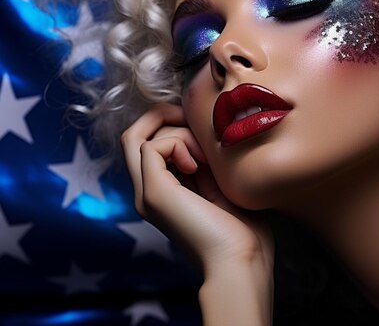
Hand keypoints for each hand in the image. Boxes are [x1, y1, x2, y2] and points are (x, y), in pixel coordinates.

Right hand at [120, 103, 273, 277]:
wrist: (242, 263)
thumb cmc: (245, 230)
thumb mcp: (225, 184)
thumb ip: (210, 162)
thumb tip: (208, 130)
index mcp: (166, 190)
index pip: (151, 141)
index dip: (173, 122)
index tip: (203, 125)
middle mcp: (149, 191)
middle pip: (134, 135)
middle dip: (165, 115)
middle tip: (198, 123)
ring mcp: (147, 193)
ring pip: (137, 137)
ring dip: (176, 131)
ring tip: (205, 156)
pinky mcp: (153, 194)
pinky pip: (150, 147)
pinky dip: (176, 143)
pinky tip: (197, 164)